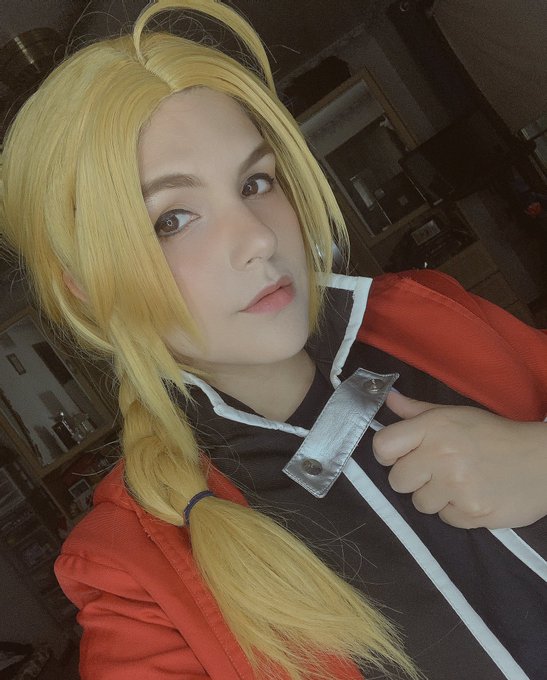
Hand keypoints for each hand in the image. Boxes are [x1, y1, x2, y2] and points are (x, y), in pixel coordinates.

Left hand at [373, 391, 546, 528]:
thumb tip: (390, 400)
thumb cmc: (495, 435)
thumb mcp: (456, 414)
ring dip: (435, 497)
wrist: (543, 462)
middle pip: (397, 480)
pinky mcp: (471, 512)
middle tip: (436, 470)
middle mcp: (441, 454)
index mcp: (434, 426)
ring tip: (459, 482)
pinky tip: (473, 495)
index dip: (387, 454)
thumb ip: (418, 411)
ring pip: (419, 503)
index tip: (400, 457)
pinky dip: (456, 511)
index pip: (383, 446)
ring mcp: (456, 485)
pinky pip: (444, 518)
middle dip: (413, 478)